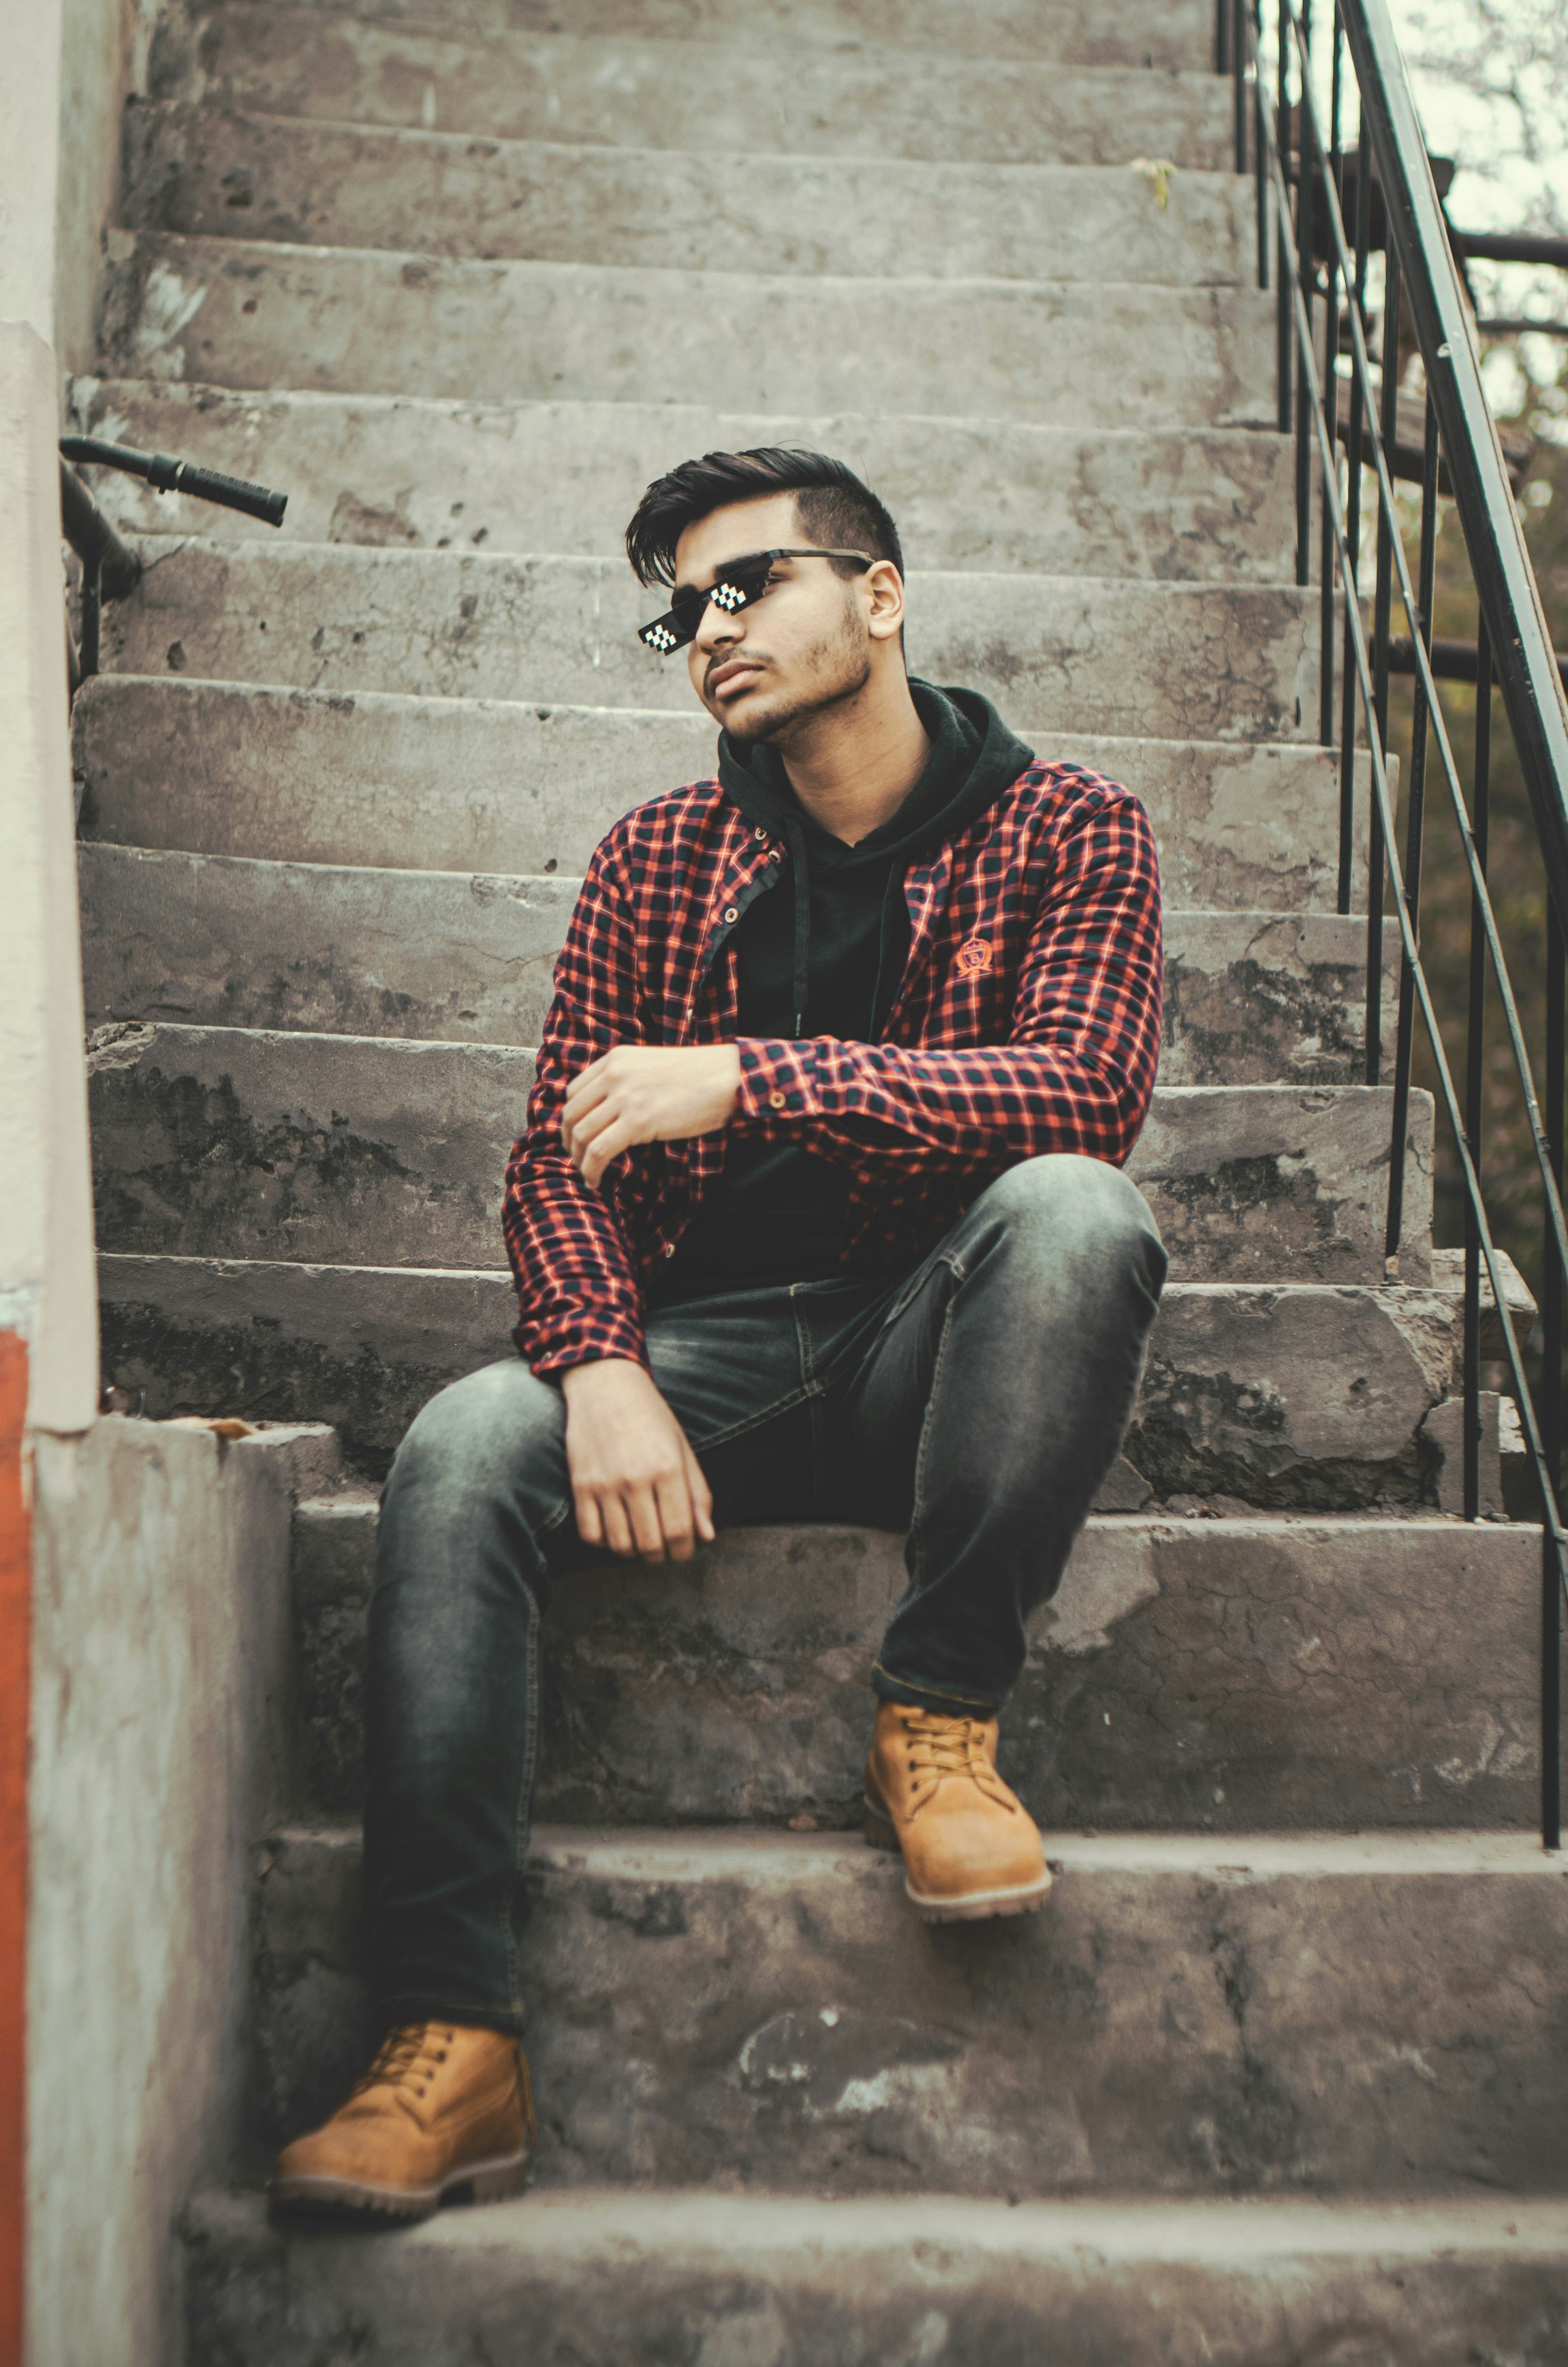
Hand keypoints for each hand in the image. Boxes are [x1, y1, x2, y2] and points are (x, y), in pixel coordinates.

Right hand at [561, 1358, 715, 1563]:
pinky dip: (604, 1542)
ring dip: (633, 1552)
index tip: (683, 1550)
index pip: (679, 1532)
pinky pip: (590, 1534)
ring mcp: (604, 1484)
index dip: (684, 1551)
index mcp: (668, 1468)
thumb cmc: (651, 1417)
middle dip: (661, 1556)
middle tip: (663, 1549)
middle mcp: (635, 1479)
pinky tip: (615, 1529)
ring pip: (620, 1545)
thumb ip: (698, 1494)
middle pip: (650, 1545)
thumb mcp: (683, 1449)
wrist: (605, 1385)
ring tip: (640, 1540)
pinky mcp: (580, 1485)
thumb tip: (707, 1536)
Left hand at [562, 1044, 740, 1189]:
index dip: (571, 1120)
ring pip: (581, 1134)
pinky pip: (599, 1150)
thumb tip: (611, 1113)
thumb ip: (627, 1082)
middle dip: (569, 1142)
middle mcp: (614, 1075)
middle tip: (578, 1160)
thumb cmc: (700, 1076)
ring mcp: (624, 1097)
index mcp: (615, 1059)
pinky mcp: (637, 1121)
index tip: (576, 1138)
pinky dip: (591, 1169)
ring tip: (588, 1174)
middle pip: (571, 1114)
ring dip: (579, 1160)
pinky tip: (596, 1180)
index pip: (574, 1092)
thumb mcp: (652, 1067)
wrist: (728, 1078)